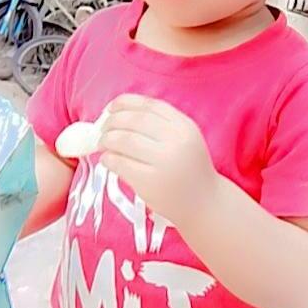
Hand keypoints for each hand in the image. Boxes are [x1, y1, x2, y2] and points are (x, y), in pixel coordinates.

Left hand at [99, 93, 217, 226]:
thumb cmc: (189, 169)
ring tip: (102, 144)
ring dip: (106, 139)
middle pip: (134, 120)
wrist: (205, 204)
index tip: (111, 107)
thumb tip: (118, 112)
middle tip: (102, 129)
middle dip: (112, 121)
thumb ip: (161, 124)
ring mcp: (164, 162)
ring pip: (124, 140)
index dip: (125, 103)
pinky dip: (107, 159)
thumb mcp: (185, 139)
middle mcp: (177, 141)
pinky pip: (120, 164)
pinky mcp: (151, 183)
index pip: (149, 105)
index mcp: (185, 126)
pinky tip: (107, 160)